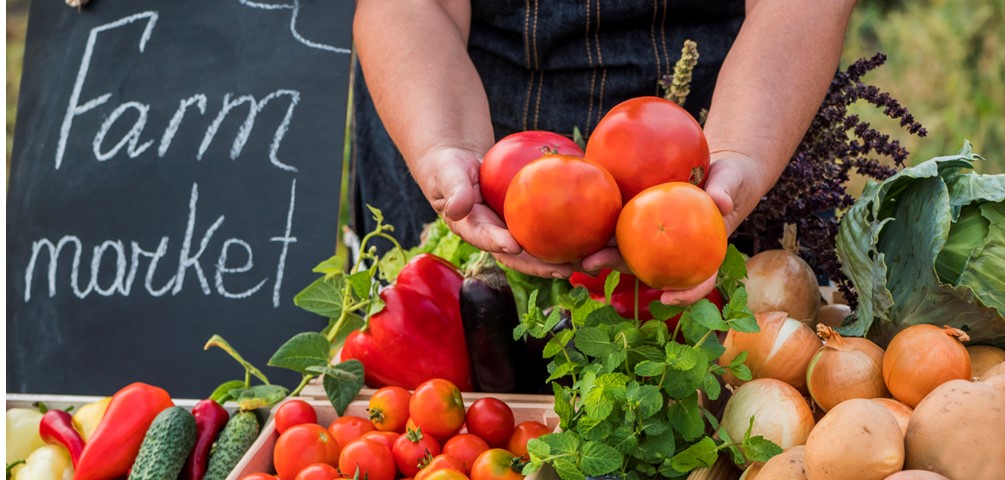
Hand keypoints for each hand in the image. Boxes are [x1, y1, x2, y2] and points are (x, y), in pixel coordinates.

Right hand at [410, 146, 574, 277]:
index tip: (514, 246)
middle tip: (562, 270)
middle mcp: (491, 236)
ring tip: (582, 265)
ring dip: (556, 260)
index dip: (498, 243)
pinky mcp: (520, 223)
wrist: (457, 166)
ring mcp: (507, 231)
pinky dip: (561, 236)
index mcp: (470, 228)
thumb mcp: (447, 174)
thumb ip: (454, 189)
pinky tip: (585, 238)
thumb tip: (456, 208)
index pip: (484, 238)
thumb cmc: (448, 168)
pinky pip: (541, 231)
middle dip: (538, 265)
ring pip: (533, 249)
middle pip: (516, 255)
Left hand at [581, 152, 766, 304]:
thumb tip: (722, 204)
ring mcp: (657, 238)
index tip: (667, 298)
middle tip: (591, 265)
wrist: (717, 171)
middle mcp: (676, 251)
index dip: (684, 293)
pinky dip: (606, 228)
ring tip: (577, 252)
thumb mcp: (731, 183)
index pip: (697, 279)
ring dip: (602, 253)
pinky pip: (624, 225)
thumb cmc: (729, 180)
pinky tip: (584, 224)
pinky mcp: (644, 220)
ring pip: (628, 250)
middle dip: (618, 268)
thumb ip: (726, 192)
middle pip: (647, 266)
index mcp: (703, 253)